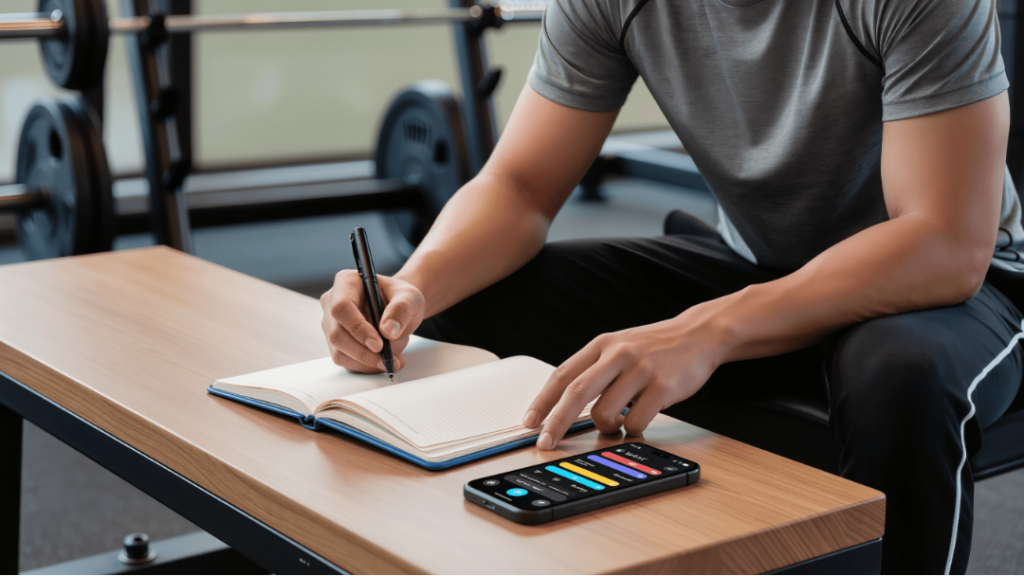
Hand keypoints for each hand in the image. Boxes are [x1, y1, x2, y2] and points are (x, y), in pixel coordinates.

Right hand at [320, 271, 425, 373]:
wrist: (400, 309)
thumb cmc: (402, 298)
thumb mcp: (410, 297)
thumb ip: (401, 309)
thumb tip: (388, 331)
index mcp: (346, 283)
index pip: (341, 307)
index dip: (358, 328)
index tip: (379, 344)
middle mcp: (332, 303)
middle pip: (336, 334)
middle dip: (363, 352)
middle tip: (388, 360)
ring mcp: (332, 325)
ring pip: (339, 352)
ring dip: (367, 363)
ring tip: (394, 361)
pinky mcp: (338, 343)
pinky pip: (346, 361)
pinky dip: (367, 367)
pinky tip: (386, 362)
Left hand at [522, 309, 725, 449]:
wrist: (700, 334)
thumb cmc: (655, 347)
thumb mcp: (620, 346)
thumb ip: (595, 369)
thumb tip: (565, 406)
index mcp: (603, 344)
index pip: (563, 374)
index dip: (543, 400)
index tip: (530, 421)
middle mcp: (619, 354)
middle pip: (577, 392)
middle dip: (557, 422)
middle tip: (545, 443)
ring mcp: (641, 370)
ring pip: (607, 412)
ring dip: (605, 428)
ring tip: (616, 424)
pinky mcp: (663, 387)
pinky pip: (637, 422)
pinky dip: (632, 429)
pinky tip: (639, 420)